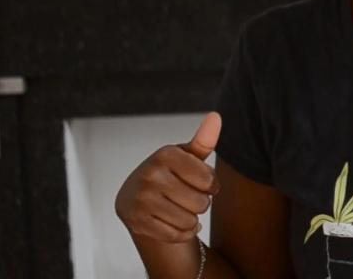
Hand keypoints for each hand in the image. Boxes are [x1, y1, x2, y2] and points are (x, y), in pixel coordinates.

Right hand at [115, 112, 221, 242]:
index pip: (209, 180)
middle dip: (201, 203)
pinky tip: (175, 222)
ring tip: (181, 208)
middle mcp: (150, 176)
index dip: (211, 185)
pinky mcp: (138, 222)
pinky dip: (182, 232)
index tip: (202, 182)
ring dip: (191, 219)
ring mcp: (141, 200)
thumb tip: (216, 117)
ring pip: (189, 220)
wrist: (136, 197)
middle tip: (188, 197)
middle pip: (201, 203)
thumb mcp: (186, 156)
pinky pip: (176, 234)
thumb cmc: (169, 173)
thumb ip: (204, 140)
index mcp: (165, 155)